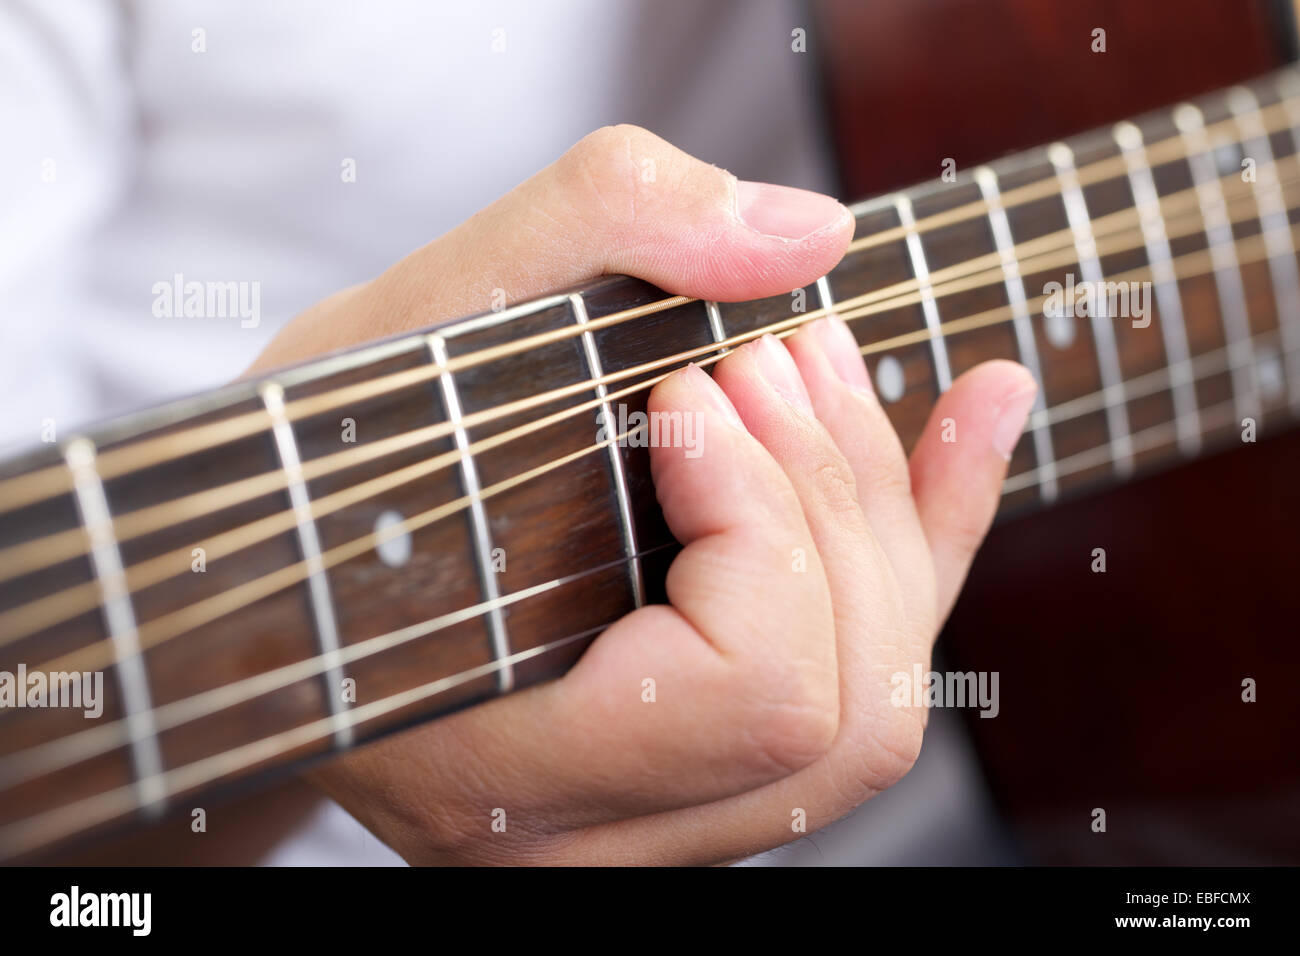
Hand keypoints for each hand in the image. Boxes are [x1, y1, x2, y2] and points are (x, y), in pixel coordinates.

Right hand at [258, 126, 1035, 863]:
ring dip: (877, 514)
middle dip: (829, 499)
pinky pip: (864, 686)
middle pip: (839, 710)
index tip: (682, 393)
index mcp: (489, 772)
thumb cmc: (311, 464)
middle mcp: (584, 838)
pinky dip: (932, 541)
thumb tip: (809, 230)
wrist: (282, 554)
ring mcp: (652, 824)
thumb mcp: (402, 324)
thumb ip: (596, 231)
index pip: (746, 696)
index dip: (760, 524)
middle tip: (764, 352)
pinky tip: (974, 411)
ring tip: (821, 362)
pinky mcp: (693, 774)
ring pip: (871, 714)